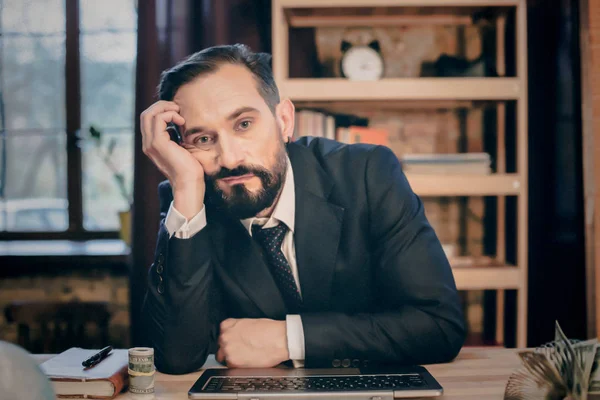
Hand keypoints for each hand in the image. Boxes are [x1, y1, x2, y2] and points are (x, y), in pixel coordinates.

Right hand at [141, 100, 204, 217]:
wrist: (189, 183)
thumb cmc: (190, 168)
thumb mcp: (181, 148)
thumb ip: (175, 136)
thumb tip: (178, 123)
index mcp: (152, 144)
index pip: (148, 119)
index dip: (161, 110)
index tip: (177, 112)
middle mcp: (148, 144)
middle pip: (146, 114)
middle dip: (162, 105)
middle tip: (177, 108)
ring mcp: (151, 144)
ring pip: (149, 114)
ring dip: (166, 108)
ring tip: (179, 113)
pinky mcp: (158, 144)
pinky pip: (159, 119)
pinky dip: (170, 115)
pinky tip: (182, 122)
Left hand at [216, 318, 288, 367]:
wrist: (279, 340)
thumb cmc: (270, 330)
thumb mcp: (250, 322)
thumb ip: (238, 328)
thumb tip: (238, 335)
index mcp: (229, 324)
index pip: (221, 331)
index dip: (229, 337)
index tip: (234, 341)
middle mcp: (225, 336)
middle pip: (220, 345)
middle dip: (229, 347)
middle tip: (240, 350)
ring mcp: (228, 350)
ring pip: (222, 357)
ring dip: (231, 357)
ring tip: (243, 357)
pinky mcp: (233, 362)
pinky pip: (229, 366)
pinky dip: (237, 365)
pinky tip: (246, 362)